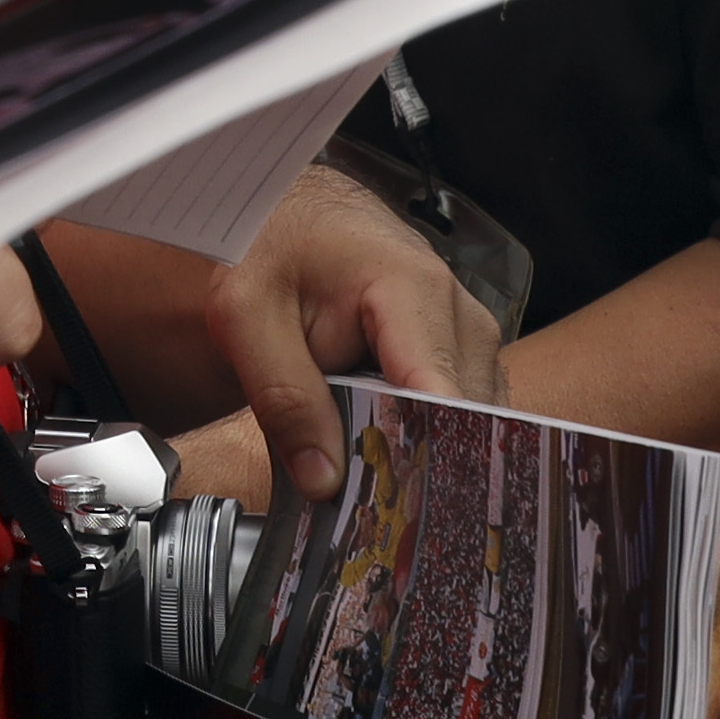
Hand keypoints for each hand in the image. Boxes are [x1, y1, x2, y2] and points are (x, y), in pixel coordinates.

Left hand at [208, 169, 505, 504]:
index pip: (444, 398)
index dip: (422, 459)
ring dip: (432, 455)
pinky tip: (396, 455)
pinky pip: (462, 408)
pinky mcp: (458, 346)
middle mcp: (457, 310)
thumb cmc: (270, 243)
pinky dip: (433, 437)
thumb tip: (323, 482)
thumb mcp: (246, 315)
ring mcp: (466, 329)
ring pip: (473, 421)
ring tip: (385, 488)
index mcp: (412, 291)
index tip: (399, 508)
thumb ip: (283, 397)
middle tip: (382, 514)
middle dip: (427, 468)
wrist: (289, 204)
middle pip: (467, 419)